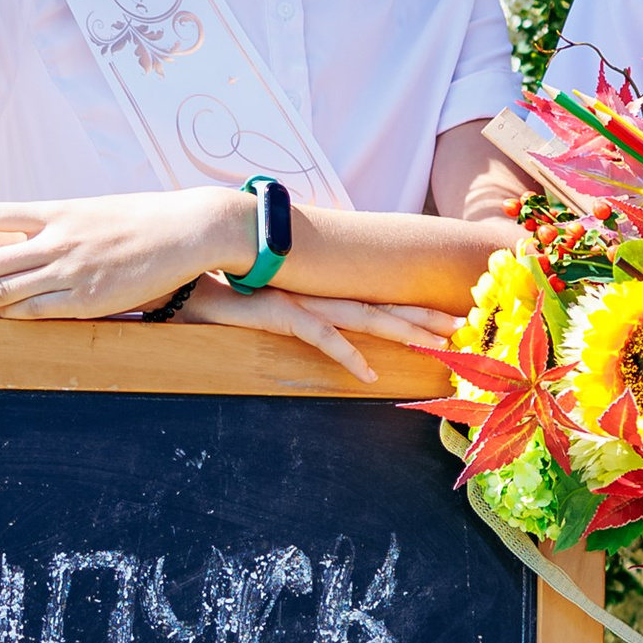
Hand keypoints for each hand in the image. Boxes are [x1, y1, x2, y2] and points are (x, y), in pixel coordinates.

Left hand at [0, 190, 243, 317]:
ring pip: (4, 289)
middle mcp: (56, 240)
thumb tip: (28, 240)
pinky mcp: (90, 298)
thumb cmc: (142, 220)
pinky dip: (9, 317)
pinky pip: (40, 311)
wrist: (186, 229)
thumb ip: (57, 227)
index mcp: (56, 212)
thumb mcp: (93, 213)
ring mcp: (70, 270)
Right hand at [175, 281, 453, 381]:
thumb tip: (300, 316)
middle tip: (462, 323)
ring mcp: (300, 301)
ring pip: (363, 316)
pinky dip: (345, 354)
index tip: (441, 314)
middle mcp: (316, 293)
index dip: (407, 307)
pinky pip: (318, 336)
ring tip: (437, 341)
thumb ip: (286, 309)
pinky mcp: (277, 313)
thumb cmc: (219, 289)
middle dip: (422, 315)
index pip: (372, 299)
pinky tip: (369, 373)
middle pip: (380, 306)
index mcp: (317, 291)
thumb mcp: (262, 302)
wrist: (180, 269)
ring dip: (402, 329)